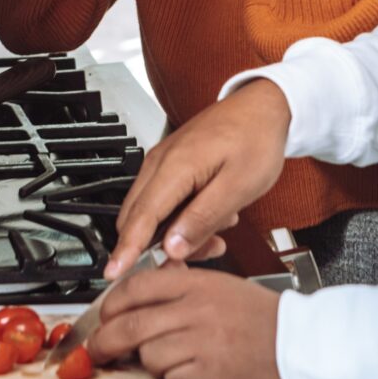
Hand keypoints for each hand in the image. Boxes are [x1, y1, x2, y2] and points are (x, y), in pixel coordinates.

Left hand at [90, 266, 280, 378]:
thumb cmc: (260, 317)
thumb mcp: (220, 286)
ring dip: (148, 362)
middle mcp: (196, 311)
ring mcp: (200, 344)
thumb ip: (182, 284)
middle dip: (105, 341)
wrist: (297, 343)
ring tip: (167, 359)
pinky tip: (186, 371)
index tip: (104, 316)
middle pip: (130, 325)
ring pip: (148, 355)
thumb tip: (141, 291)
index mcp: (198, 284)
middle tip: (98, 349)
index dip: (111, 304)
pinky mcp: (206, 375)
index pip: (137, 288)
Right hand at [108, 80, 289, 275]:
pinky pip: (164, 200)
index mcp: (175, 167)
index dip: (126, 250)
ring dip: (175, 232)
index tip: (113, 272)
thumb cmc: (256, 138)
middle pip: (139, 218)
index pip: (141, 218)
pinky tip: (211, 217)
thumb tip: (172, 246)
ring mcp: (164, 162)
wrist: (264, 106)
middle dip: (158, 247)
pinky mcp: (172, 165)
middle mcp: (161, 162)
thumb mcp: (238, 187)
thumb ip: (202, 218)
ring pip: (152, 212)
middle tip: (194, 258)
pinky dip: (181, 217)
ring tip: (216, 234)